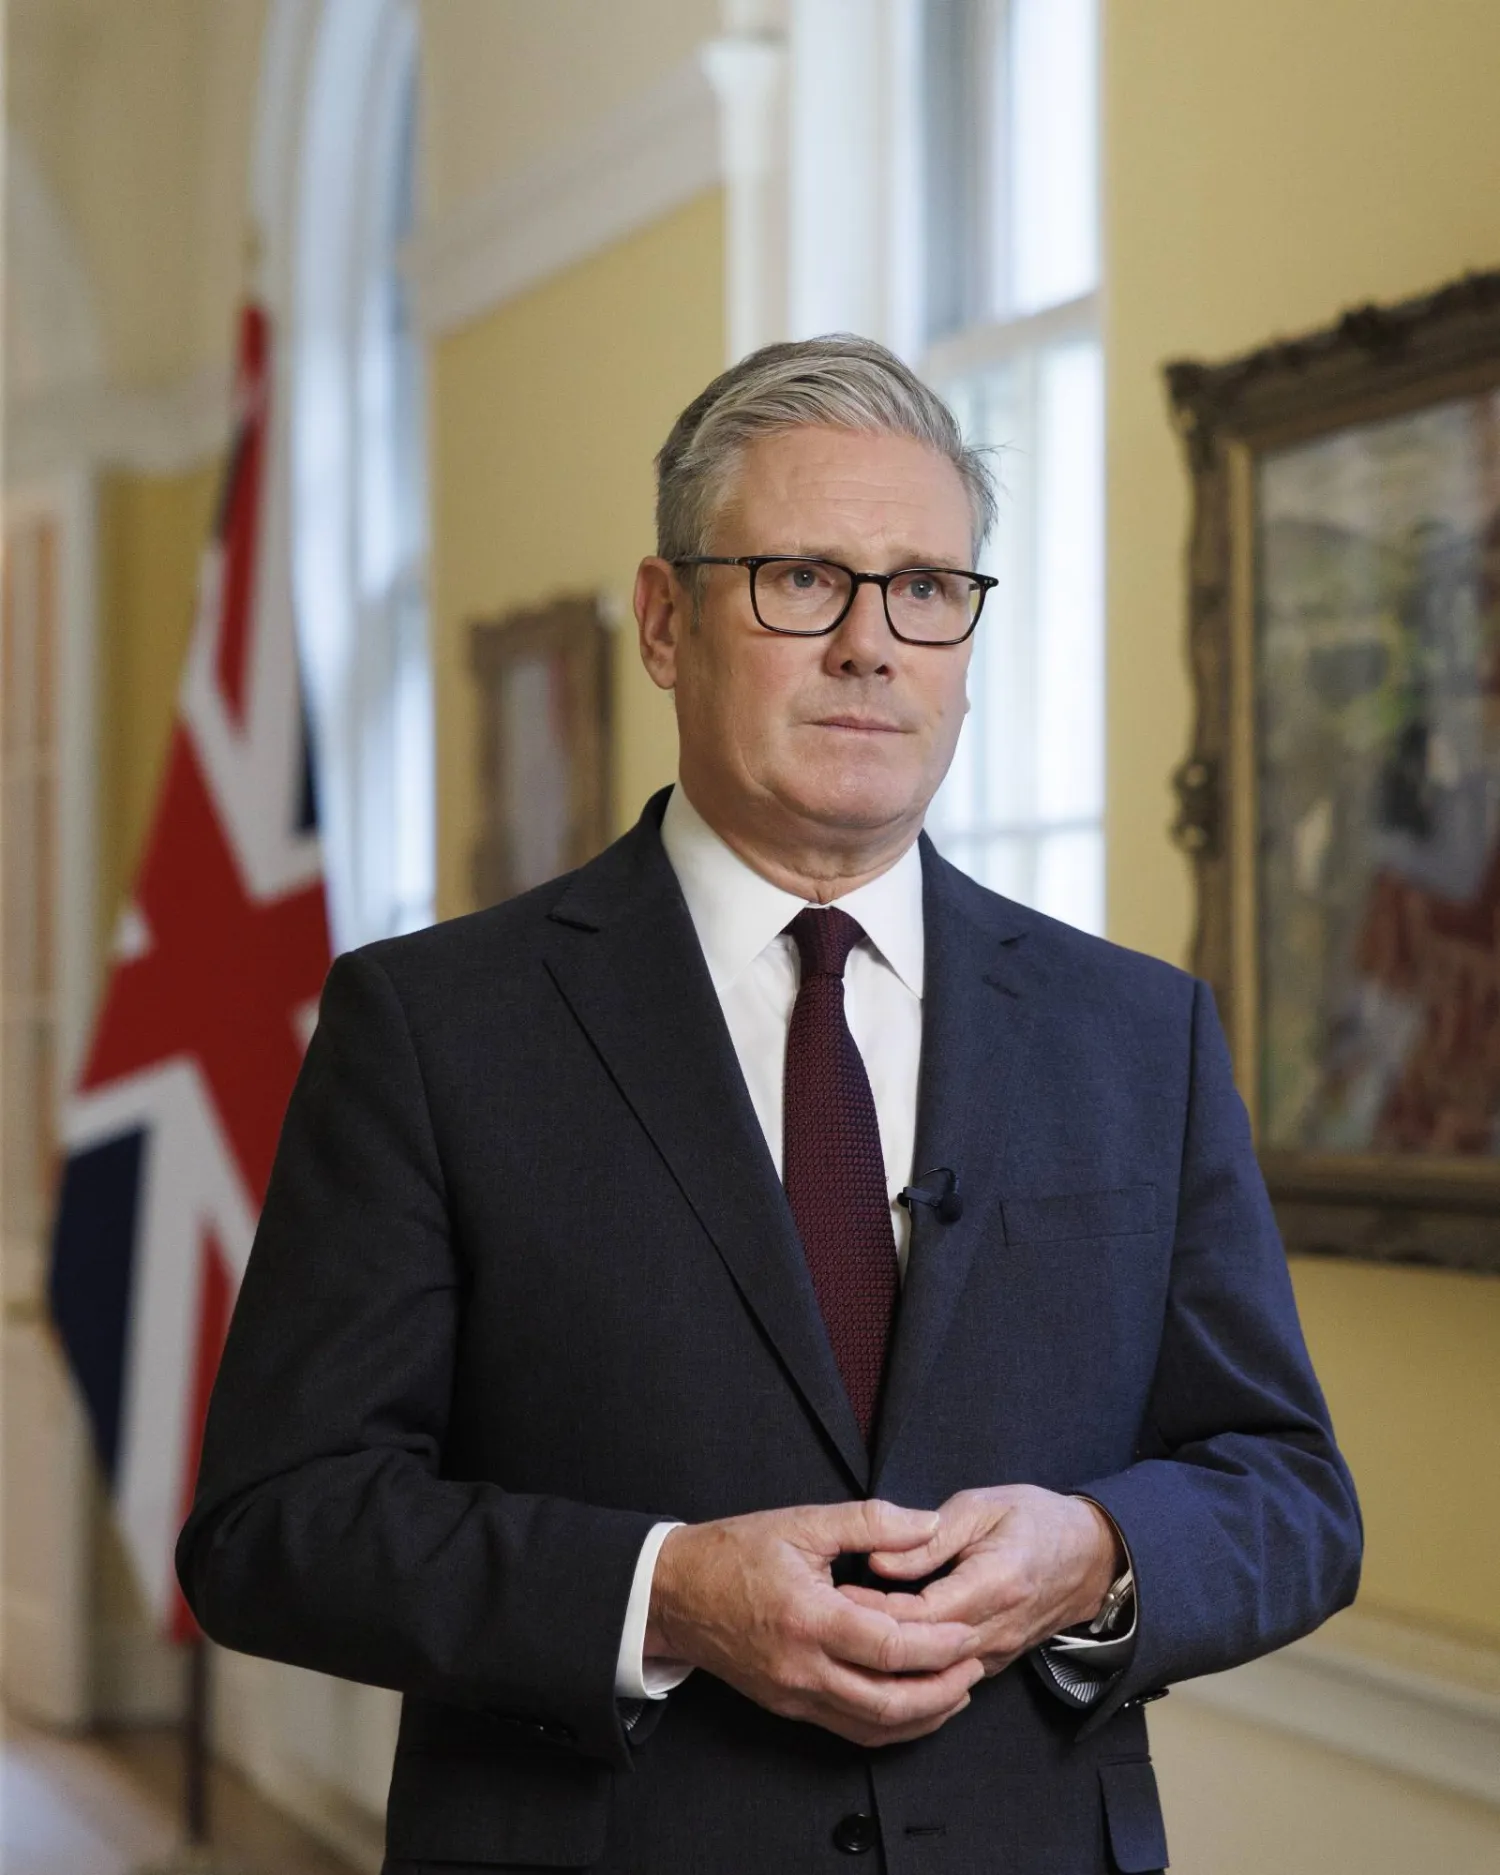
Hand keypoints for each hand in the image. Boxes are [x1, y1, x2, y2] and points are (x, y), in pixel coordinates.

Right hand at [646, 1500, 984, 1746]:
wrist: (673, 1593)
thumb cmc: (734, 1552)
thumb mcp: (801, 1522)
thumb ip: (870, 1521)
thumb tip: (928, 1523)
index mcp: (808, 1618)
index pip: (888, 1647)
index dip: (937, 1645)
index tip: (968, 1631)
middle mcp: (802, 1668)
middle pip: (889, 1701)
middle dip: (942, 1689)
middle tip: (975, 1665)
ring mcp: (794, 1695)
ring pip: (873, 1727)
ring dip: (924, 1715)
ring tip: (958, 1689)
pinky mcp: (789, 1707)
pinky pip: (851, 1729)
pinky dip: (891, 1724)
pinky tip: (915, 1705)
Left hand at [847, 1486, 1120, 1677]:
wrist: (1091, 1555)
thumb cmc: (1034, 1518)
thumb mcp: (980, 1508)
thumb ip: (928, 1538)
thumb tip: (878, 1562)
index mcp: (995, 1583)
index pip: (923, 1612)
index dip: (877, 1608)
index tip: (837, 1595)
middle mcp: (998, 1628)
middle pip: (924, 1651)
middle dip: (873, 1639)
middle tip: (828, 1621)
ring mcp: (999, 1652)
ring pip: (934, 1674)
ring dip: (889, 1661)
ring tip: (844, 1640)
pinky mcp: (996, 1662)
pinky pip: (948, 1677)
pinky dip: (913, 1671)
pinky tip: (878, 1656)